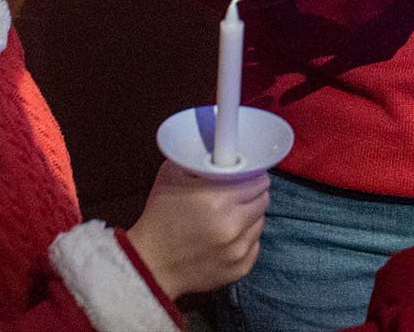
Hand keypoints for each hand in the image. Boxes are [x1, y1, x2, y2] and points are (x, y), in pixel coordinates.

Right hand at [126, 161, 269, 298]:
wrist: (150, 264)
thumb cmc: (160, 216)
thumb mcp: (172, 174)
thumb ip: (200, 158)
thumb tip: (221, 145)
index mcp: (218, 199)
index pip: (257, 180)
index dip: (252, 174)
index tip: (246, 173)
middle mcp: (232, 225)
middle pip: (263, 200)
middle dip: (253, 193)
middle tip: (238, 191)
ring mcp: (237, 250)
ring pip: (260, 222)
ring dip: (249, 215)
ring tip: (230, 214)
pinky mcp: (239, 269)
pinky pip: (254, 245)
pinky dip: (245, 238)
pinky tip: (227, 235)